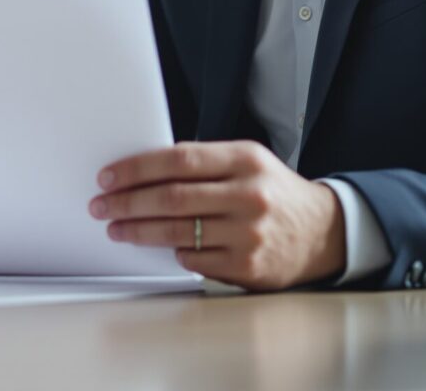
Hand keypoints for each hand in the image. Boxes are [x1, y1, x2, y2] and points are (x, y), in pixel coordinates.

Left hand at [91, 140, 345, 290]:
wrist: (322, 232)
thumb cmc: (273, 193)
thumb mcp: (248, 163)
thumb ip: (205, 163)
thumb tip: (143, 171)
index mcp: (245, 160)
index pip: (178, 159)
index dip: (136, 169)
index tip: (108, 177)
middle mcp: (248, 195)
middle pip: (171, 197)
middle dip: (127, 202)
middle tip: (102, 206)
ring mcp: (249, 233)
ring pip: (177, 232)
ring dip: (138, 231)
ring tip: (117, 229)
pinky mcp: (247, 266)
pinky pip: (194, 260)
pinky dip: (173, 253)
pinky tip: (162, 248)